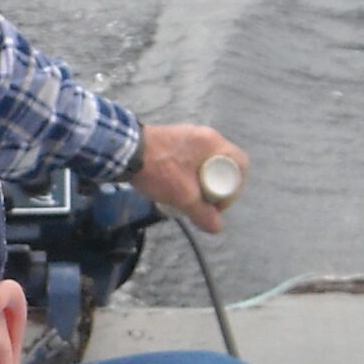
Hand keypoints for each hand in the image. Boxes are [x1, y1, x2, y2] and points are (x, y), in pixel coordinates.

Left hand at [130, 125, 247, 234]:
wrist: (122, 151)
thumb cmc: (157, 171)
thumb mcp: (183, 196)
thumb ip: (202, 213)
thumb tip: (217, 228)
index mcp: (213, 143)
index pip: (241, 164)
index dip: (235, 188)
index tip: (218, 202)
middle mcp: (205, 135)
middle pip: (224, 165)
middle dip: (217, 187)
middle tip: (203, 203)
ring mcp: (189, 135)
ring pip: (208, 163)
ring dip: (203, 182)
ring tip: (188, 198)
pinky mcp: (175, 140)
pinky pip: (193, 159)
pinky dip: (191, 174)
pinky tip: (177, 187)